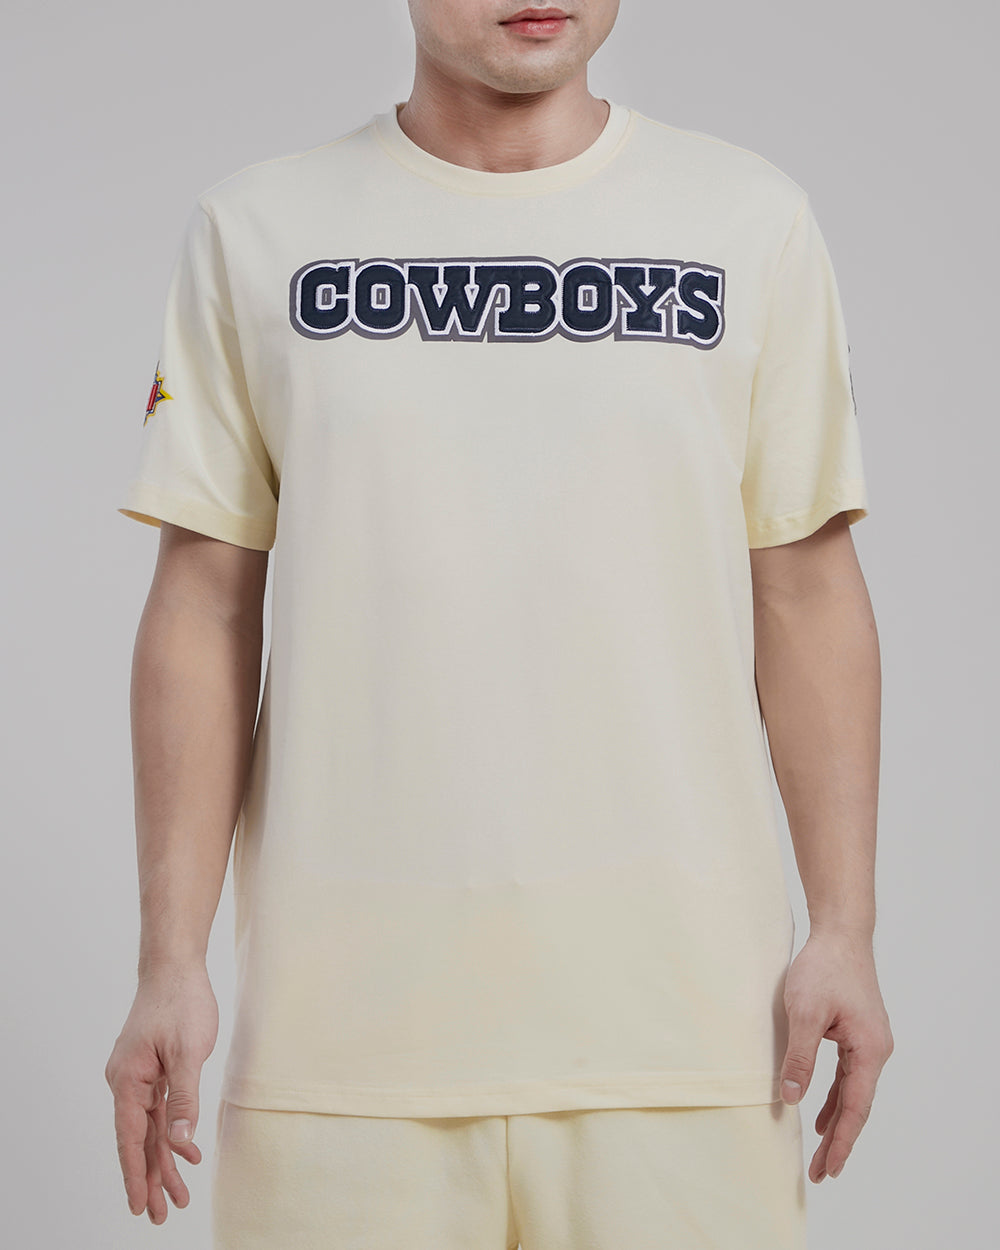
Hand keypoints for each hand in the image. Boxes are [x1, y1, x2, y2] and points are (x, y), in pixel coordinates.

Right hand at [104, 963, 218, 1222]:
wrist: (175, 966)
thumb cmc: (181, 1002)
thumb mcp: (189, 1051)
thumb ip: (184, 1097)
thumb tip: (179, 1140)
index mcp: (127, 1080)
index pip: (130, 1137)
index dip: (135, 1174)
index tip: (140, 1206)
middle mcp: (126, 1082)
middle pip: (137, 1140)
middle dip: (151, 1178)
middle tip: (162, 1215)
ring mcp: (138, 1076)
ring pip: (149, 1128)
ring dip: (163, 1161)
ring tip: (178, 1197)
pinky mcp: (152, 1069)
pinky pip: (159, 1110)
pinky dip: (171, 1132)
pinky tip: (185, 1153)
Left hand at [778, 929, 893, 1182]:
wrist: (840, 933)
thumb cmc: (824, 968)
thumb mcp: (805, 1014)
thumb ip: (800, 1058)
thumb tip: (792, 1098)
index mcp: (869, 1050)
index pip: (855, 1107)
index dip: (842, 1141)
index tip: (830, 1169)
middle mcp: (875, 1050)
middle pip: (856, 1105)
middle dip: (839, 1140)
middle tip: (822, 1173)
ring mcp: (867, 1041)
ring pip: (852, 1091)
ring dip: (835, 1120)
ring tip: (821, 1152)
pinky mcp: (856, 1032)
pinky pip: (847, 1074)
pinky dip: (834, 1095)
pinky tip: (821, 1111)